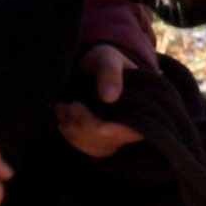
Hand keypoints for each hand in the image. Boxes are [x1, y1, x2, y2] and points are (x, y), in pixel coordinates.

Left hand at [56, 44, 146, 158]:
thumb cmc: (104, 60)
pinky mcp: (100, 140)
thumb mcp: (108, 59)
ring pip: (93, 147)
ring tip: (62, 107)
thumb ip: (110, 73)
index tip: (82, 112)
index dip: (105, 129)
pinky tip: (62, 117)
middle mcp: (132, 126)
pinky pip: (84, 146)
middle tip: (68, 104)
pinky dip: (70, 133)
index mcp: (143, 107)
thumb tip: (110, 97)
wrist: (91, 67)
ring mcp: (115, 136)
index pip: (129, 131)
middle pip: (108, 142)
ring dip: (73, 129)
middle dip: (83, 125)